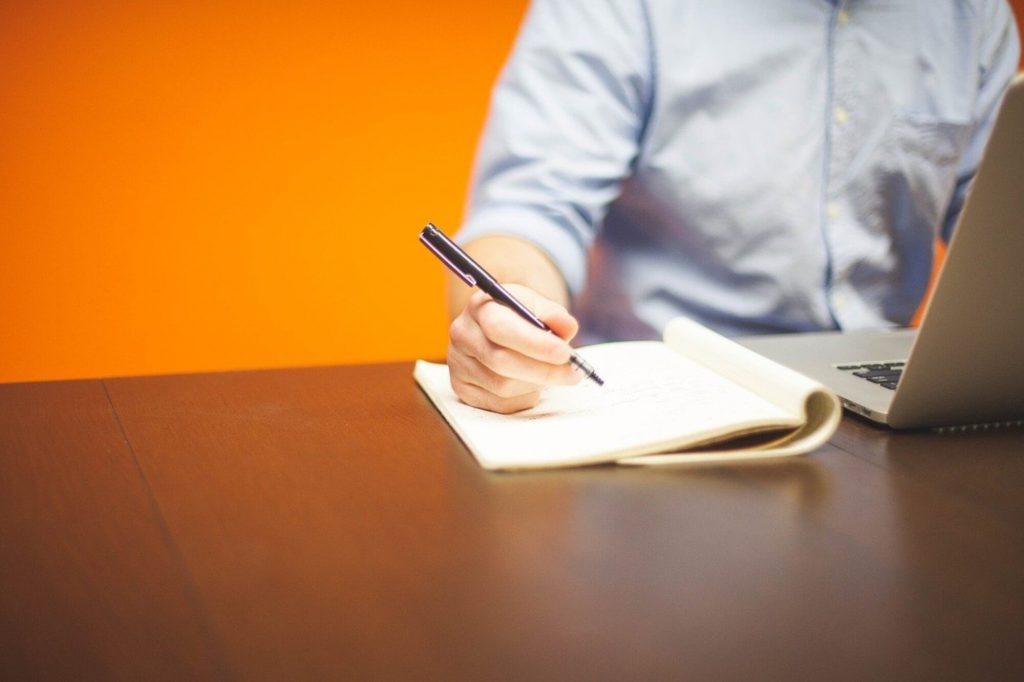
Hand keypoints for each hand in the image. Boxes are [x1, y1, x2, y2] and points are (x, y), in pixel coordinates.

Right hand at [447, 283, 582, 412]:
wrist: (496, 331)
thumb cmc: (520, 318)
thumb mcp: (536, 306)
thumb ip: (553, 314)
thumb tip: (567, 328)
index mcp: (479, 307)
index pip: (501, 328)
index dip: (534, 343)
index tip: (564, 353)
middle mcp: (462, 334)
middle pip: (501, 361)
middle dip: (543, 370)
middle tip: (573, 372)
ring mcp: (458, 364)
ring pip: (503, 386)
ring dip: (536, 384)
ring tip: (550, 373)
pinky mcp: (462, 389)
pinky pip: (500, 404)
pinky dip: (525, 397)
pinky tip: (530, 383)